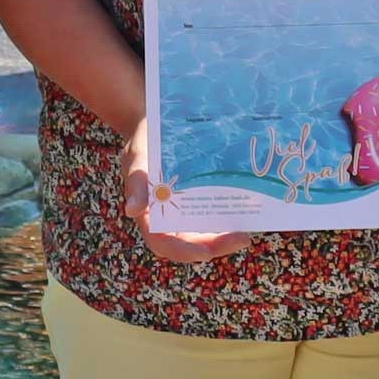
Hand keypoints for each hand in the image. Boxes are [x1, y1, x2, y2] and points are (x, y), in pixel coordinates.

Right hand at [122, 106, 248, 265]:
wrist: (156, 126)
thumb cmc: (143, 141)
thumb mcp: (137, 157)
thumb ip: (136, 182)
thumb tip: (132, 211)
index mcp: (147, 214)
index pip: (162, 242)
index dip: (184, 250)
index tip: (206, 253)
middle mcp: (165, 218)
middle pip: (189, 243)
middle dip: (215, 246)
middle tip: (242, 239)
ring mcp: (182, 211)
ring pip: (203, 235)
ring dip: (224, 238)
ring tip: (247, 233)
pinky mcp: (196, 201)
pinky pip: (211, 217)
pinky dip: (226, 220)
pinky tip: (245, 215)